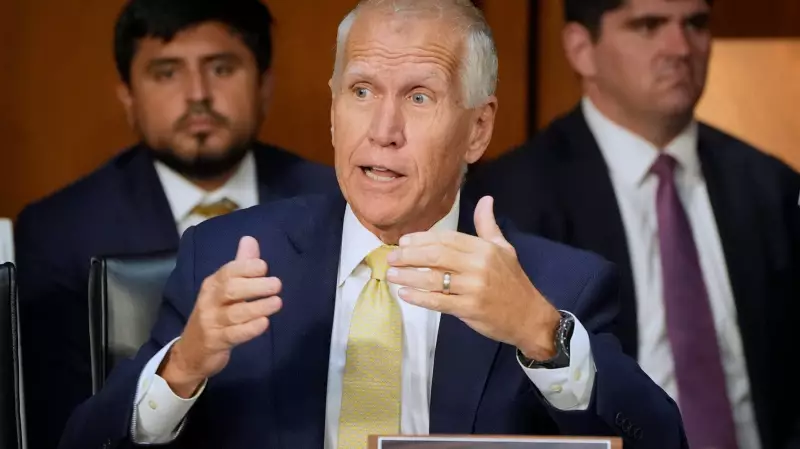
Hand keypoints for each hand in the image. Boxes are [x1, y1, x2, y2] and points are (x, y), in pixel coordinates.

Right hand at [160, 236, 282, 397]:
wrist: (191, 352)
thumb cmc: (214, 314)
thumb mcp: (223, 289)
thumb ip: (240, 265)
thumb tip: (250, 239)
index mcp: (212, 284)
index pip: (227, 271)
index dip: (246, 267)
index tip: (264, 266)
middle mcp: (209, 301)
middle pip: (230, 290)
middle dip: (255, 286)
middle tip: (277, 284)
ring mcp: (211, 323)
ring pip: (234, 314)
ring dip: (257, 307)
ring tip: (277, 302)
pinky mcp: (216, 342)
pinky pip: (233, 335)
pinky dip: (250, 329)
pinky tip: (264, 323)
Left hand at [386, 196, 560, 359]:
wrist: (529, 316)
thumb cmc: (513, 282)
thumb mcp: (504, 249)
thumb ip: (488, 225)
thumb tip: (486, 199)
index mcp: (484, 248)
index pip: (447, 238)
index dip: (422, 238)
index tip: (403, 241)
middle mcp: (478, 265)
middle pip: (436, 255)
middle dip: (409, 255)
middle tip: (391, 258)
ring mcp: (473, 288)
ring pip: (433, 278)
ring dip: (408, 276)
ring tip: (392, 275)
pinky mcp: (469, 309)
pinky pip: (438, 301)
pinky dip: (419, 298)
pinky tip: (405, 294)